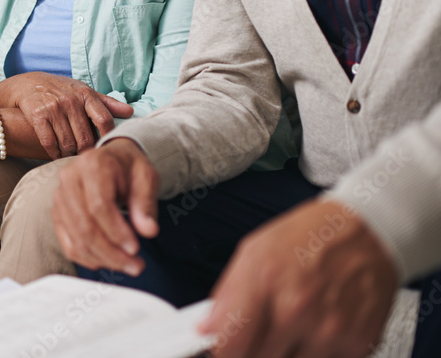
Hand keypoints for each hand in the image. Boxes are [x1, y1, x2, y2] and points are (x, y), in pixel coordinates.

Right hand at [8, 72, 133, 158]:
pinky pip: (49, 142)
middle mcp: (70, 100)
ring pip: (68, 142)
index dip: (107, 137)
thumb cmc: (61, 90)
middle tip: (85, 157)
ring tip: (70, 156)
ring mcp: (54, 108)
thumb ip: (106, 103)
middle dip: (86, 151)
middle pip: (85, 136)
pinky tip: (56, 154)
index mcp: (85, 94)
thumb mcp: (83, 91)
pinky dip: (54, 152)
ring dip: (69, 154)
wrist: (28, 84)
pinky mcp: (38, 115)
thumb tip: (130, 112)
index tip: (105, 147)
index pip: (104, 119)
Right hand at [52, 138, 159, 275]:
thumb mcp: (146, 178)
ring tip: (126, 265)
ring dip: (102, 259)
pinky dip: (87, 258)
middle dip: (111, 252)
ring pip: (76, 238)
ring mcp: (60, 197)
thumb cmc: (129, 168)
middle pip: (85, 225)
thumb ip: (146, 203)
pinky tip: (106, 261)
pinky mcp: (57, 213)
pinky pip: (68, 244)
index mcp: (92, 164)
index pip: (99, 205)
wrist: (112, 160)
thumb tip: (148, 230)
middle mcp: (69, 179)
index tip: (135, 248)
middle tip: (135, 265)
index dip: (116, 231)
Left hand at [200, 199, 397, 357]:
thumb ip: (227, 294)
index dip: (223, 351)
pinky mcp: (357, 345)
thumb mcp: (255, 250)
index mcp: (266, 282)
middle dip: (253, 348)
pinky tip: (317, 329)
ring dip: (284, 352)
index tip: (225, 349)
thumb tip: (207, 327)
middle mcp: (297, 310)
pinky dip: (316, 352)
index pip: (231, 344)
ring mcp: (329, 331)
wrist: (368, 231)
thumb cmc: (310, 235)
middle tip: (260, 330)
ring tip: (291, 325)